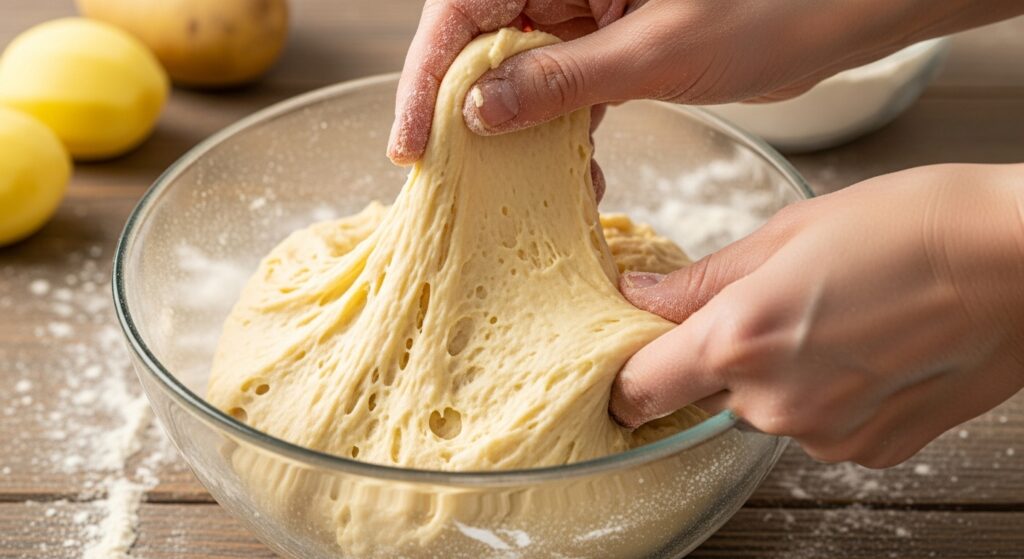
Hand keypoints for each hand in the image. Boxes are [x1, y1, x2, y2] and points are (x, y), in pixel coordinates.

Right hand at [387, 0, 1023, 164]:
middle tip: (458, 181)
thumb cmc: (769, 7)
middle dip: (469, 114)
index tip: (413, 145)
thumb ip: (563, 81)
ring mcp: (587, 10)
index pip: (464, 9)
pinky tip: (577, 176)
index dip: (427, 78)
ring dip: (519, 135)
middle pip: (482, 44)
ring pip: (520, 73)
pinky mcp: (611, 42)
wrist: (841, 14)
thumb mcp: (656, 51)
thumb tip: (478, 110)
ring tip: (523, 191)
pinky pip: (563, 88)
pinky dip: (563, 135)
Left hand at [610, 164, 1023, 467]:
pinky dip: (827, 394)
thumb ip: (702, 280)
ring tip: (833, 318)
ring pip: (766, 410)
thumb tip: (641, 298)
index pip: (639, 391)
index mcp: (739, 342)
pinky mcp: (872, 452)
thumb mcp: (786, 232)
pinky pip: (818, 427)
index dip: (629, 376)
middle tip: (769, 305)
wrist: (1022, 260)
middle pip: (707, 396)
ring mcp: (827, 437)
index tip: (636, 358)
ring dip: (778, 375)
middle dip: (720, 359)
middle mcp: (775, 405)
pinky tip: (865, 348)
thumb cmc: (912, 226)